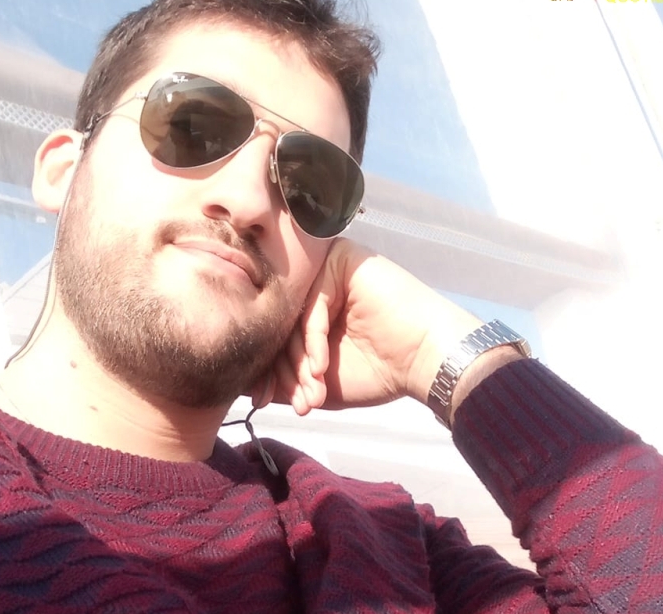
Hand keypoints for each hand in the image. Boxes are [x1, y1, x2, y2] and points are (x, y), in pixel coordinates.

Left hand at [256, 238, 482, 415]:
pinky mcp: (342, 259)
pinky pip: (313, 303)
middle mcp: (311, 283)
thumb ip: (279, 375)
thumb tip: (236, 382)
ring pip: (292, 316)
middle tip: (296, 404)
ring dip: (299, 362)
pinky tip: (320, 367)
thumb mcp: (313, 379)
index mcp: (304, 306)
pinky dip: (314, 340)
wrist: (426, 361)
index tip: (262, 400)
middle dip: (284, 372)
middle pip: (278, 324)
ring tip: (312, 394)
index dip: (266, 370)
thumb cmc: (377, 372)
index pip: (271, 333)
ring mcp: (326, 268)